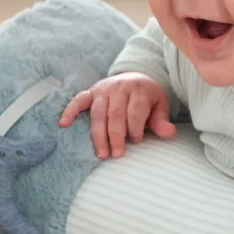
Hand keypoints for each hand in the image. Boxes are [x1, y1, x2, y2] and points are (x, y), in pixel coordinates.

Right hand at [58, 73, 175, 159]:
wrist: (135, 78)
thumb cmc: (147, 98)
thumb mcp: (159, 106)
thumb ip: (161, 121)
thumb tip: (169, 133)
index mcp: (139, 90)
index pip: (135, 111)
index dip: (135, 128)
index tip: (137, 141)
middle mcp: (120, 87)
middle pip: (116, 114)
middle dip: (115, 136)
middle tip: (116, 155)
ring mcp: (104, 89)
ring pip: (98, 112)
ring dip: (98, 134)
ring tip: (101, 153)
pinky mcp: (91, 91)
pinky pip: (79, 100)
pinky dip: (70, 110)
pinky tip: (64, 124)